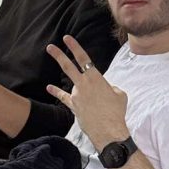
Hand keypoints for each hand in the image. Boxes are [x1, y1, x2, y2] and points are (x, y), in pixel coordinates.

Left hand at [45, 35, 128, 150]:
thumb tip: (105, 88)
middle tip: (50, 47)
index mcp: (96, 78)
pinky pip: (64, 97)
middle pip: (68, 66)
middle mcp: (83, 84)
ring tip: (96, 104)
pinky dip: (57, 92)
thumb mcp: (119, 94)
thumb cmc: (116, 111)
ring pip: (75, 86)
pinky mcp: (74, 106)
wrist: (109, 130)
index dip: (75, 47)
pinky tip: (49, 87)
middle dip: (58, 55)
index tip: (67, 38)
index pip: (83, 58)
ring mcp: (77, 95)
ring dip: (83, 91)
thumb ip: (110, 87)